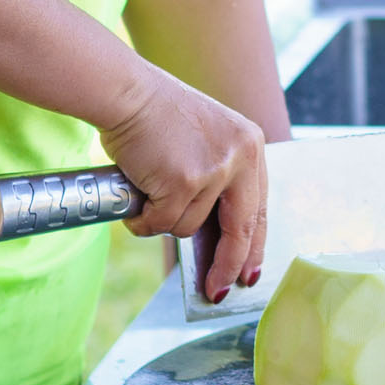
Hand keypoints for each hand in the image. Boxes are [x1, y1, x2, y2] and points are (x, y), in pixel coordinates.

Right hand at [94, 66, 268, 303]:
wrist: (125, 92)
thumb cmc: (155, 115)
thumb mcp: (205, 139)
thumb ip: (218, 177)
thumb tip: (214, 237)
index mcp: (251, 145)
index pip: (259, 208)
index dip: (254, 245)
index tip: (250, 273)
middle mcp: (240, 157)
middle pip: (241, 230)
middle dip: (227, 266)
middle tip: (217, 291)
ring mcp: (213, 170)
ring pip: (189, 227)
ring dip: (163, 220)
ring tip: (147, 194)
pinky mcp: (184, 182)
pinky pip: (162, 223)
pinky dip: (143, 221)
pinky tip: (135, 201)